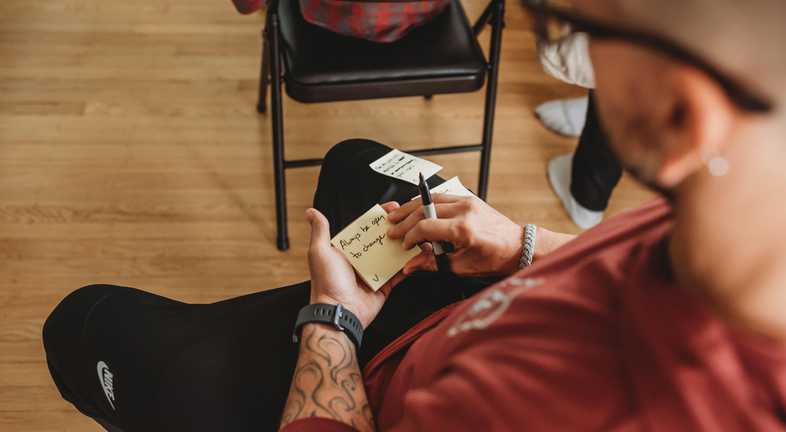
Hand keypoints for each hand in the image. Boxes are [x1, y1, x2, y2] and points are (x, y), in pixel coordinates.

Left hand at [305, 204, 406, 327]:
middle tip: (408, 221)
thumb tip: (311, 212)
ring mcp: (373, 273)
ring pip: (393, 255)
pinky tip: (413, 257)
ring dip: (404, 246)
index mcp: (347, 250)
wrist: (339, 312)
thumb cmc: (327, 284)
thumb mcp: (320, 251)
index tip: (391, 209)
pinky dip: (407, 266)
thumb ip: (320, 230)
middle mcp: (360, 260)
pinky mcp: (384, 286)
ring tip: (415, 237)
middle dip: (396, 230)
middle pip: (382, 240)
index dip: (379, 218)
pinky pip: (398, 273)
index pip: (365, 228)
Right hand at [386, 195, 523, 276]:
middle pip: (424, 210)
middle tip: (391, 228)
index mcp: (463, 230)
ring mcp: (467, 202)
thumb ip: (432, 264)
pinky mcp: (470, 199)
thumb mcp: (462, 267)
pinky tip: (416, 208)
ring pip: (431, 199)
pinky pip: (442, 197)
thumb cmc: (494, 259)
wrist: (518, 246)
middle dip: (404, 220)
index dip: (410, 236)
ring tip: (396, 213)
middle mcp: (464, 211)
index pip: (425, 227)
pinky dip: (426, 202)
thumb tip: (409, 267)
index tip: (404, 246)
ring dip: (411, 206)